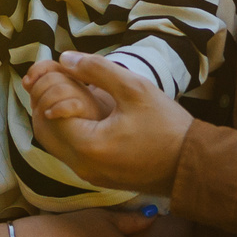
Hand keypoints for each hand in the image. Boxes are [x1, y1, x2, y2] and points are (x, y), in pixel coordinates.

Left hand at [23, 54, 193, 197]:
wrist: (191, 165)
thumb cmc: (167, 126)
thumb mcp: (134, 88)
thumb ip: (96, 70)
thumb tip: (65, 59)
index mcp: (88, 145)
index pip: (50, 111)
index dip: (53, 86)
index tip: (66, 69)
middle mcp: (82, 166)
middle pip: (45, 130)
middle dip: (48, 100)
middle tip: (63, 78)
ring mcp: (89, 175)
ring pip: (55, 143)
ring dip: (57, 117)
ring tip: (74, 92)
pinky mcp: (97, 177)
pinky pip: (69, 152)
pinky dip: (68, 131)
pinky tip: (84, 112)